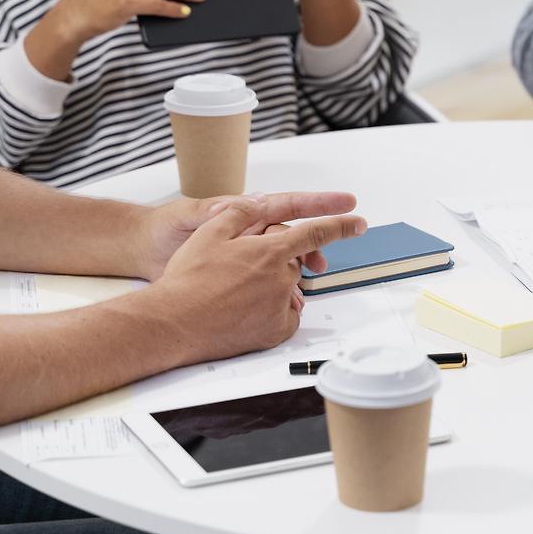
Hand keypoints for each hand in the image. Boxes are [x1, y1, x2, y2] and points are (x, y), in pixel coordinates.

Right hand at [153, 197, 366, 361]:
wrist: (173, 323)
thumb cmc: (187, 279)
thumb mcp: (208, 233)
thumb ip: (240, 214)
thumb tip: (259, 202)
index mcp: (269, 251)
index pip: (315, 234)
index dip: (340, 227)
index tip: (359, 223)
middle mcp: (281, 278)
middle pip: (294, 263)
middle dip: (276, 261)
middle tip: (241, 269)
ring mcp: (279, 306)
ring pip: (288, 289)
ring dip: (272, 286)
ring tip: (235, 292)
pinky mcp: (274, 331)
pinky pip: (287, 316)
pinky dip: (274, 311)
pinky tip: (247, 311)